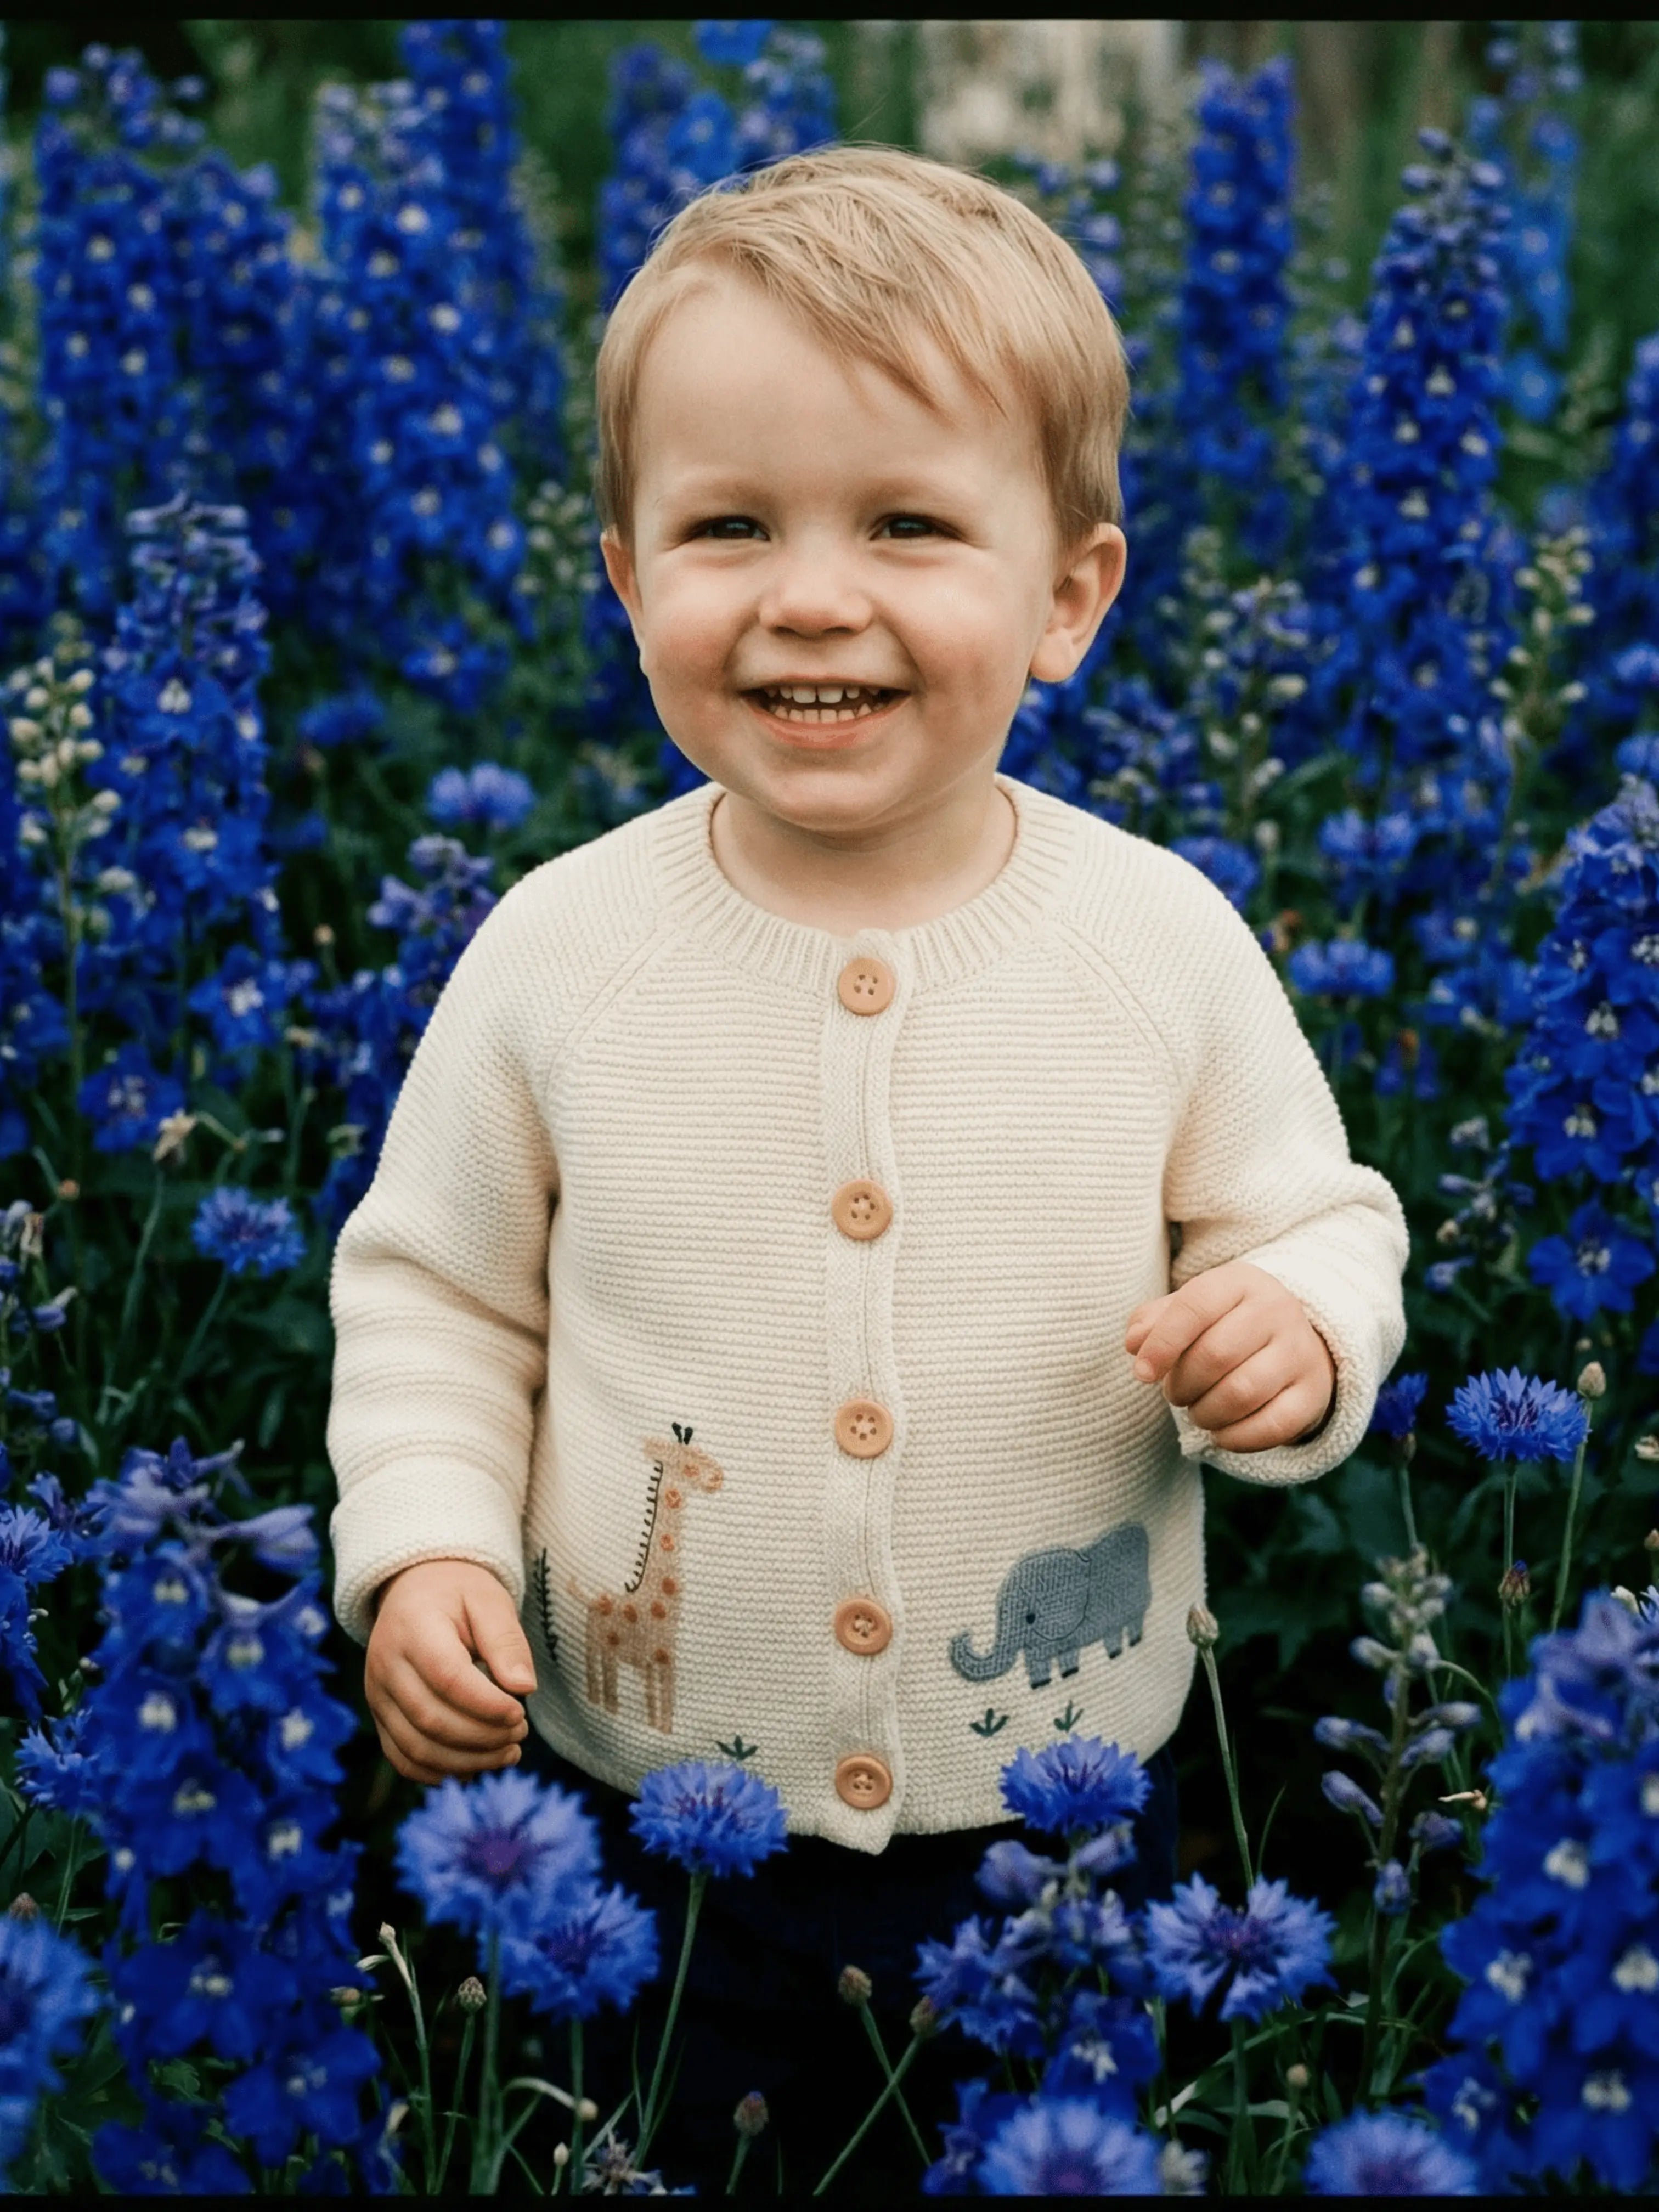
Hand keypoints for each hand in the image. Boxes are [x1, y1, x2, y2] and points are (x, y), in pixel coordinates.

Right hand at [366, 1559, 536, 1784]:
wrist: (414, 1591)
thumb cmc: (458, 1594)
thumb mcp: (489, 1600)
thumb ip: (506, 1640)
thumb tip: (524, 1687)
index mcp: (413, 1627)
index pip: (447, 1678)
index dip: (486, 1705)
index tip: (520, 1713)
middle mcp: (386, 1664)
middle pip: (431, 1719)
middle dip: (482, 1737)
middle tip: (520, 1734)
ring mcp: (377, 1693)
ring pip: (416, 1747)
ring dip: (466, 1761)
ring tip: (507, 1754)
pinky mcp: (380, 1715)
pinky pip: (401, 1757)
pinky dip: (437, 1772)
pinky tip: (473, 1768)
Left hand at [1124, 1259, 1336, 1451]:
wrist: (1294, 1340)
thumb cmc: (1225, 1325)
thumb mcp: (1190, 1310)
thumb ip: (1154, 1321)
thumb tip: (1135, 1342)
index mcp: (1240, 1282)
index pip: (1195, 1307)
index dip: (1162, 1344)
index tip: (1142, 1374)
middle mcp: (1277, 1310)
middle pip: (1216, 1354)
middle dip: (1182, 1384)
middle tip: (1174, 1394)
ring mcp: (1300, 1351)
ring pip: (1243, 1392)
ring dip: (1206, 1413)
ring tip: (1197, 1412)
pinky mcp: (1313, 1392)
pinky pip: (1273, 1425)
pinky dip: (1236, 1438)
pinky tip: (1220, 1434)